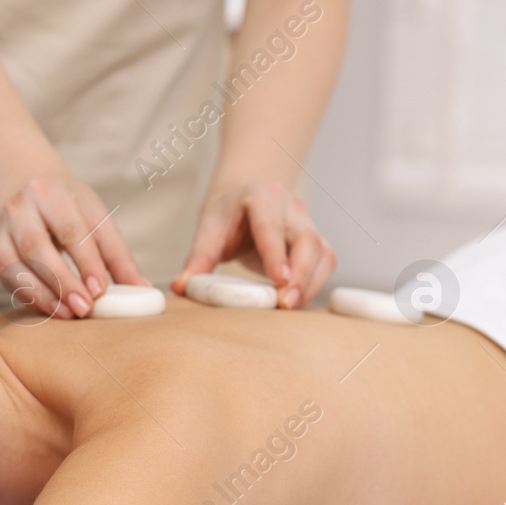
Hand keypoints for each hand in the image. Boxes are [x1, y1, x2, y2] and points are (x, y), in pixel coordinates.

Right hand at [0, 174, 146, 317]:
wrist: (33, 190)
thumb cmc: (72, 209)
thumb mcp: (97, 219)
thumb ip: (117, 255)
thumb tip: (142, 289)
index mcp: (52, 192)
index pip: (70, 228)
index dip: (85, 262)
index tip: (100, 290)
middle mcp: (21, 206)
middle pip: (36, 246)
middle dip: (62, 281)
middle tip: (84, 308)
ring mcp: (2, 227)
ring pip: (13, 264)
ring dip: (42, 293)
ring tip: (67, 314)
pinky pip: (5, 276)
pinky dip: (28, 295)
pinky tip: (50, 308)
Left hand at [171, 181, 335, 309]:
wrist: (247, 196)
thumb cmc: (227, 215)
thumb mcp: (208, 230)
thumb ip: (197, 260)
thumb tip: (180, 287)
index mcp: (261, 197)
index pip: (272, 226)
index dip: (276, 253)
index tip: (279, 281)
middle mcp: (290, 207)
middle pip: (306, 240)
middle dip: (300, 275)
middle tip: (286, 305)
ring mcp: (307, 223)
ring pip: (321, 253)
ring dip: (309, 284)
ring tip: (290, 308)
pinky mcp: (317, 241)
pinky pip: (325, 263)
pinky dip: (314, 284)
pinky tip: (297, 301)